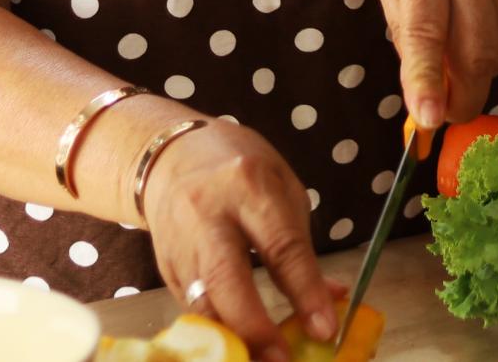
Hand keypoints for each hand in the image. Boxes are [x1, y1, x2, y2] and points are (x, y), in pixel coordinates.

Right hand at [136, 117, 338, 361]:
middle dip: (254, 327)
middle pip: (225, 278)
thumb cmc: (240, 170)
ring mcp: (179, 244)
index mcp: (249, 186)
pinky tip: (240, 351)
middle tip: (281, 361)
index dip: (304, 291)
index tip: (326, 329)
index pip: (280, 245)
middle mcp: (208, 215)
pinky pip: (192, 310)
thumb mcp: (283, 189)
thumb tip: (333, 300)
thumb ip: (302, 246)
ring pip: (201, 303)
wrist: (170, 157)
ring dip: (233, 340)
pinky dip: (218, 334)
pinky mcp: (164, 269)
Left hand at [373, 0, 497, 128]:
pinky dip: (495, 44)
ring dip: (476, 68)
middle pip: (472, 54)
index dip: (425, 79)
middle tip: (445, 111)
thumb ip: (401, 25)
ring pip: (496, 54)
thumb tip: (418, 92)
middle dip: (460, 97)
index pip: (423, 29)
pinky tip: (484, 15)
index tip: (428, 119)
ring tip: (459, 39)